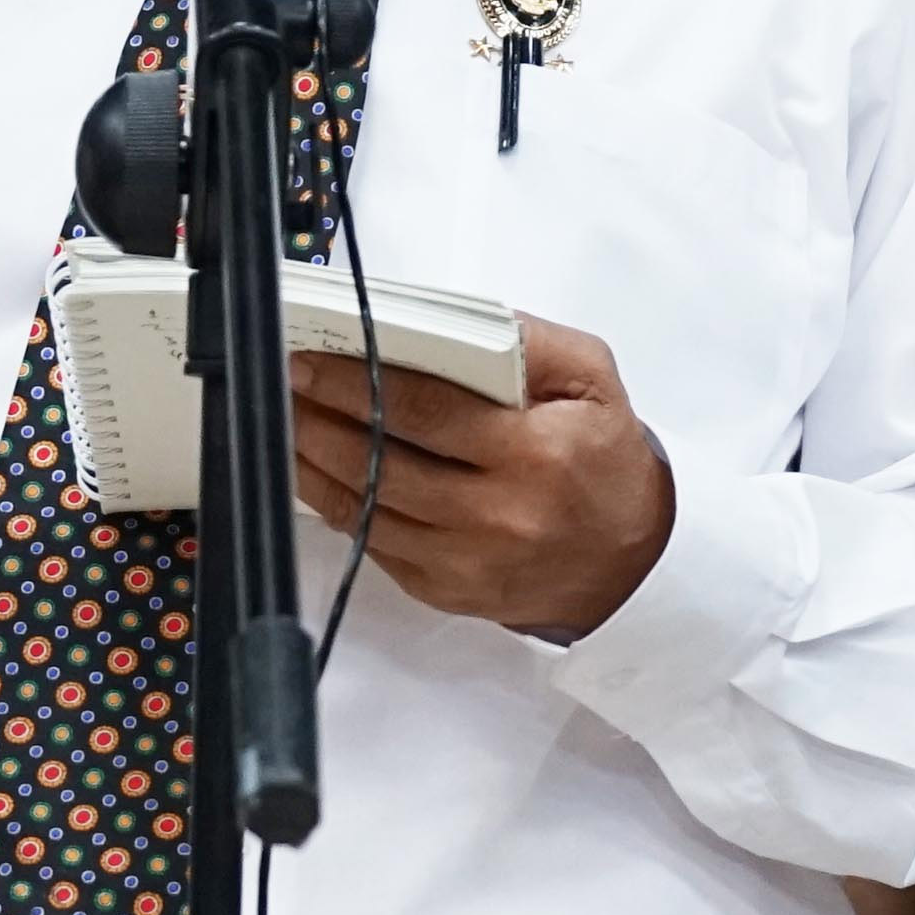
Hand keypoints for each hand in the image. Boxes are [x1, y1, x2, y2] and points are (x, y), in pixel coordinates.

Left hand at [287, 316, 674, 641]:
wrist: (632, 565)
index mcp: (535, 454)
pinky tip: (316, 469)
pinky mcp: (444, 591)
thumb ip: (529, 341)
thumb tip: (449, 323)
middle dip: (318, 418)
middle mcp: (496, 515)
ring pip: (365, 507)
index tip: (312, 359)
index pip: (423, 411)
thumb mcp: (593, 381)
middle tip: (282, 383)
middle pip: (380, 462)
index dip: (356, 382)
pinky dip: (337, 503)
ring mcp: (465, 562)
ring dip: (312, 462)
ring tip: (286, 420)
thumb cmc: (605, 461)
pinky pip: (373, 543)